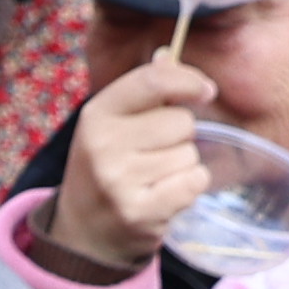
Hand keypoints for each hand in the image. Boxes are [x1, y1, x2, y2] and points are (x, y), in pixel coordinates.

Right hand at [33, 43, 222, 287]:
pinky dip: (189, 187)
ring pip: (189, 154)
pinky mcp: (139, 211)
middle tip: (154, 156)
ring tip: (155, 180)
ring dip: (182, 166)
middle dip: (179, 136)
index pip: (153, 81)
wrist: (83, 234)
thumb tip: (169, 54)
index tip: (205, 91)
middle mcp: (102, 144)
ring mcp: (118, 180)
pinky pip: (194, 181)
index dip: (187, 81)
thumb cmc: (107, 169)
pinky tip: (166, 195)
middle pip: (180, 121)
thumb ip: (142, 91)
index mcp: (96, 115)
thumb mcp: (111, 126)